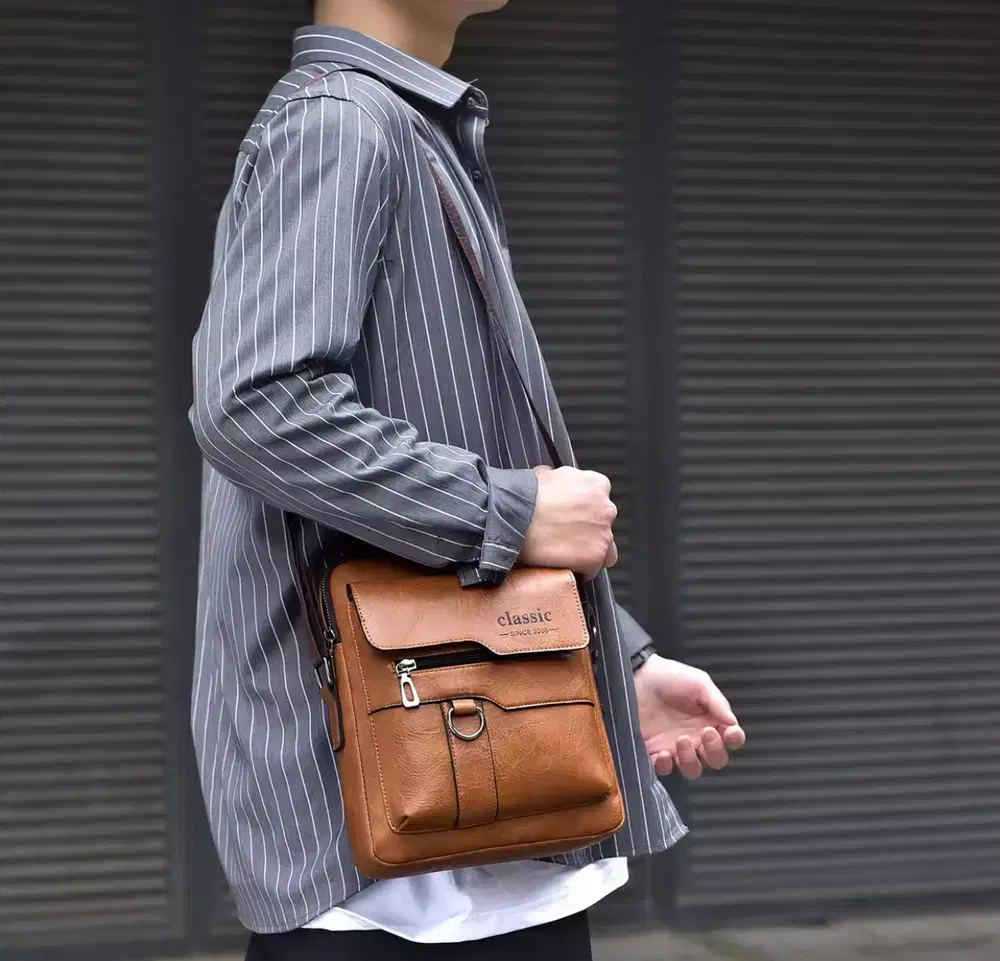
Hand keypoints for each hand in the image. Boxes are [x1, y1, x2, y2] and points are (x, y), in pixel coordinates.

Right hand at [520, 466, 617, 577]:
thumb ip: (561, 480)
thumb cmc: (525, 494)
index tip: (572, 517)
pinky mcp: (594, 558)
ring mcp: (603, 535)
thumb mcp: (546, 474)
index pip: (600, 501)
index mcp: (596, 485)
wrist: (515, 516)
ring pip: (604, 550)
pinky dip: (579, 570)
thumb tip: (556, 484)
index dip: (585, 511)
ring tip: (564, 553)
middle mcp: (606, 508)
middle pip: (604, 526)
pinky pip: (591, 569)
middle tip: (566, 535)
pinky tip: (561, 564)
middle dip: (588, 531)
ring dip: (587, 551)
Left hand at [634, 654, 745, 778]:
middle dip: (715, 751)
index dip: (734, 739)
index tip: (729, 732)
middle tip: (705, 732)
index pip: (731, 739)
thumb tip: (733, 722)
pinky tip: (664, 753)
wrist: (637, 675)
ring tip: (682, 739)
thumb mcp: (698, 682)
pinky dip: (666, 766)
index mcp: (709, 719)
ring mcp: (675, 746)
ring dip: (691, 760)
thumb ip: (717, 701)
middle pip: (716, 759)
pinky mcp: (654, 750)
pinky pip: (664, 769)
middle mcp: (695, 736)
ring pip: (693, 769)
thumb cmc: (668, 676)